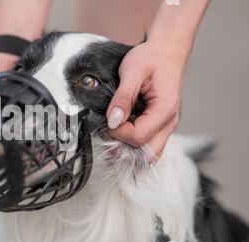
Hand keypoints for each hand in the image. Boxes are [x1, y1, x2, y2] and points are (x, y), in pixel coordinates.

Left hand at [106, 41, 188, 157]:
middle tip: (109, 130)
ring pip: (148, 153)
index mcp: (165, 109)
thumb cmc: (152, 57)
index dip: (117, 133)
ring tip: (114, 131)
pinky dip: (132, 143)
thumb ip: (122, 97)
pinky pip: (147, 145)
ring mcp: (166, 126)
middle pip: (146, 153)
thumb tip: (113, 121)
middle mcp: (169, 122)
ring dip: (128, 148)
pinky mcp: (159, 126)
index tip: (108, 119)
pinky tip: (121, 129)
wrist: (166, 50)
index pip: (138, 137)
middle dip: (123, 147)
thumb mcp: (133, 70)